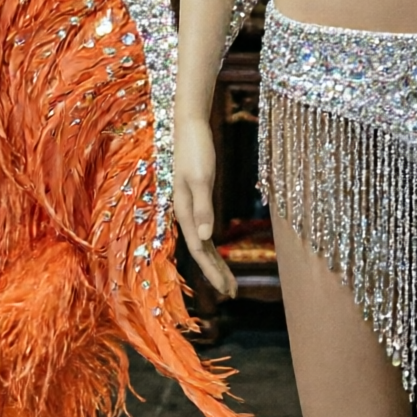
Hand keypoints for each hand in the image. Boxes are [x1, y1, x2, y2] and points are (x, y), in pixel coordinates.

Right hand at [173, 116, 236, 298]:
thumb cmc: (196, 148)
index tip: (227, 290)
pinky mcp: (196, 195)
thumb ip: (203, 207)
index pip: (199, 250)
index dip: (213, 271)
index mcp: (184, 210)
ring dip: (214, 261)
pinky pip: (203, 227)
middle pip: (200, 250)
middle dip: (215, 272)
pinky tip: (217, 249)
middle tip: (232, 293)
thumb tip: (205, 238)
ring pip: (202, 241)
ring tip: (228, 279)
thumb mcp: (202, 177)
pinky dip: (211, 243)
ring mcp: (189, 205)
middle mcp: (185, 211)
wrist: (189, 123)